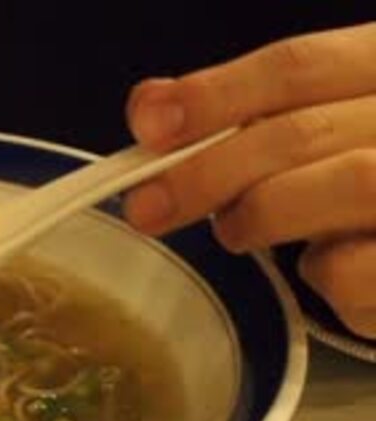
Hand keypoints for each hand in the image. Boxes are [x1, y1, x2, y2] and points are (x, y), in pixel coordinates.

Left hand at [123, 23, 375, 338]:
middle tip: (147, 207)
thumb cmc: (361, 173)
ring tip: (234, 229)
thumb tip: (151, 106)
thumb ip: (241, 113)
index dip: (214, 96)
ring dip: (262, 213)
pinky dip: (321, 273)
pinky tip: (317, 266)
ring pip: (348, 183)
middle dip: (208, 171)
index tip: (148, 126)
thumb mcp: (314, 123)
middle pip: (305, 131)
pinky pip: (356, 267)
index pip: (297, 66)